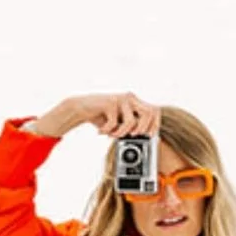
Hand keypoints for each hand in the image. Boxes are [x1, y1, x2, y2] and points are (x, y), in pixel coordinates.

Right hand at [26, 93, 159, 140]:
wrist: (80, 107)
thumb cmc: (101, 117)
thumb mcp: (118, 123)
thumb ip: (130, 127)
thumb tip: (141, 137)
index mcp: (135, 101)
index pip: (154, 110)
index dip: (155, 124)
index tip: (148, 135)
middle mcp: (130, 97)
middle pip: (149, 112)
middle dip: (143, 128)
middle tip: (132, 136)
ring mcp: (121, 98)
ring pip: (132, 121)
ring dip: (122, 133)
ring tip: (112, 135)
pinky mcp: (110, 102)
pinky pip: (114, 123)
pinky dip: (108, 131)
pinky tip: (101, 132)